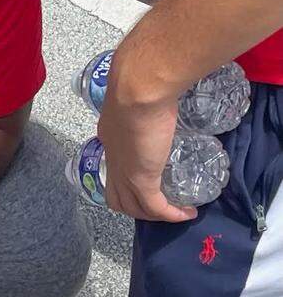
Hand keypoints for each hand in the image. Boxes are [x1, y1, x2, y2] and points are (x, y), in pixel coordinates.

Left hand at [98, 85, 194, 222]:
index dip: (126, 178)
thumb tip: (166, 88)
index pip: (113, 167)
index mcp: (109, 136)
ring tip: (174, 212)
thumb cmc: (142, 80)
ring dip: (153, 215)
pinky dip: (170, 215)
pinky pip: (155, 207)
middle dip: (136, 206)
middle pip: (116, 196)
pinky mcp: (142, 178)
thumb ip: (149, 96)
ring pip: (132, 207)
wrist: (140, 84)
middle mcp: (112, 158)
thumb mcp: (141, 92)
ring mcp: (125, 171)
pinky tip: (186, 214)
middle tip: (160, 205)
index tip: (149, 176)